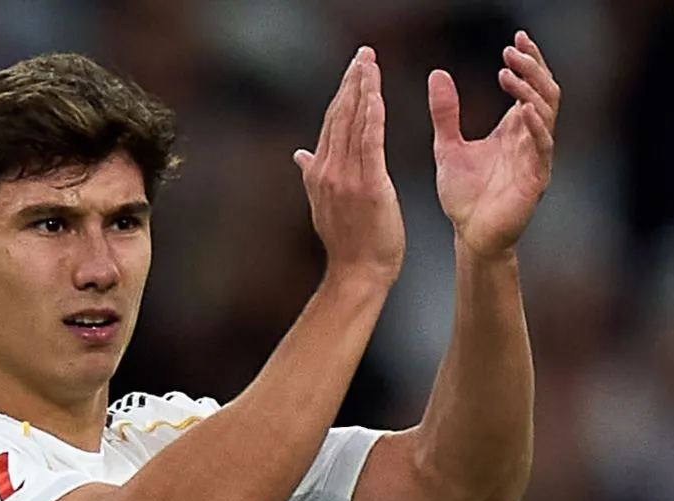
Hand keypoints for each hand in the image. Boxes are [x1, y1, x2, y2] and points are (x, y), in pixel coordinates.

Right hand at [295, 47, 405, 284]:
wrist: (356, 273)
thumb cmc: (348, 243)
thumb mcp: (324, 205)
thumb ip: (312, 175)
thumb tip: (298, 155)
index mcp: (320, 171)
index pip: (332, 122)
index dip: (343, 93)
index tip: (354, 68)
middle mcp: (328, 170)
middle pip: (340, 116)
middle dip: (352, 82)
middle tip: (364, 54)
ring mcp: (346, 178)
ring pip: (353, 124)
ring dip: (363, 90)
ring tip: (370, 64)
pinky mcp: (368, 186)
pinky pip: (369, 144)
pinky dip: (371, 118)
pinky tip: (375, 96)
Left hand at [431, 31, 559, 257]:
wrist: (469, 235)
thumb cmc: (463, 196)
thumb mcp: (447, 146)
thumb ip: (445, 113)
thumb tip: (438, 73)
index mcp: (514, 129)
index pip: (531, 85)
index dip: (528, 61)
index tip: (515, 39)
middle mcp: (530, 139)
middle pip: (545, 91)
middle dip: (532, 67)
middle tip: (512, 50)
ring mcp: (537, 158)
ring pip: (547, 113)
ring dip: (530, 89)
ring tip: (508, 72)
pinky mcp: (536, 179)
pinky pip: (543, 147)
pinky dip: (536, 126)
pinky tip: (522, 109)